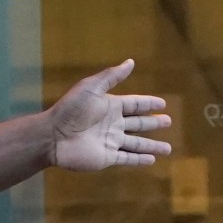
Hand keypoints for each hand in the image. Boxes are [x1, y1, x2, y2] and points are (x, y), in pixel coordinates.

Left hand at [45, 59, 172, 171]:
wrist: (54, 136)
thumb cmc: (71, 109)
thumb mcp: (92, 87)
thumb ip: (112, 76)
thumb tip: (131, 62)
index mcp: (110, 106)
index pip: (135, 104)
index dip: (149, 104)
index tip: (162, 103)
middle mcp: (113, 124)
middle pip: (139, 124)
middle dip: (153, 123)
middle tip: (168, 121)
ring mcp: (111, 142)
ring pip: (137, 144)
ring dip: (152, 146)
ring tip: (168, 149)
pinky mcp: (107, 157)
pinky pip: (128, 158)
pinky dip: (140, 159)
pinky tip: (151, 160)